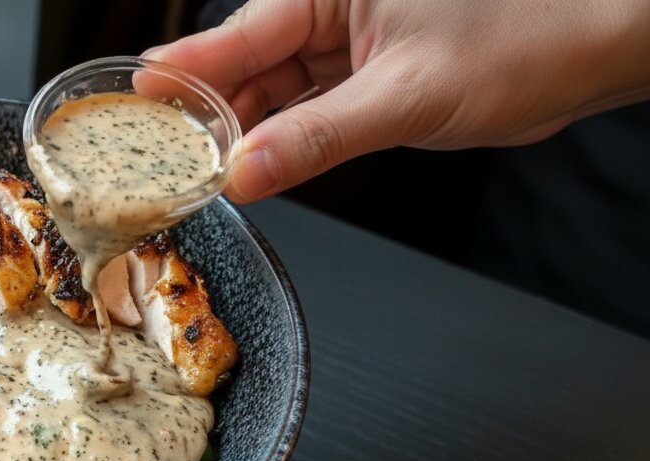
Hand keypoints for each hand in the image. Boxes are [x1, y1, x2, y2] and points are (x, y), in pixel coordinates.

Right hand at [146, 0, 649, 201]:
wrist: (593, 51)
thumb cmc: (528, 38)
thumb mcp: (405, 97)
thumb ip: (316, 139)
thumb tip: (246, 172)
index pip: (241, 35)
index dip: (188, 72)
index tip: (139, 98)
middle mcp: (336, 9)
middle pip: (249, 66)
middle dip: (213, 114)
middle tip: (167, 157)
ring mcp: (351, 45)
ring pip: (276, 94)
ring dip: (248, 135)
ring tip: (208, 171)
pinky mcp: (368, 79)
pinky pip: (310, 112)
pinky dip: (287, 142)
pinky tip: (260, 167)